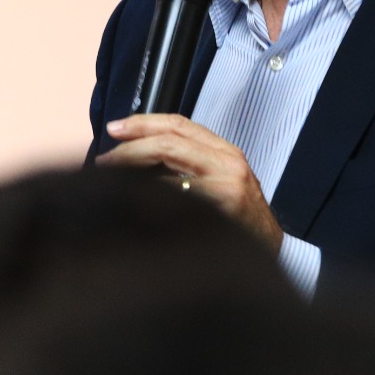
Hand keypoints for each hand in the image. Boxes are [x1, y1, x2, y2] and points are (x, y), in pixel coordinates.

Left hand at [96, 114, 283, 254]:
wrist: (270, 251)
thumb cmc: (241, 221)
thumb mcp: (221, 182)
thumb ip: (189, 165)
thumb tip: (137, 157)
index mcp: (226, 153)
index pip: (179, 124)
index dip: (143, 122)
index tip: (116, 129)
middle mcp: (228, 164)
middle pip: (170, 140)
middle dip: (130, 146)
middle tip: (105, 158)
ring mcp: (225, 187)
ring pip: (169, 161)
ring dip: (131, 165)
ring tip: (110, 174)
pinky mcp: (220, 209)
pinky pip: (174, 194)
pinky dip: (148, 193)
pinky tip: (131, 198)